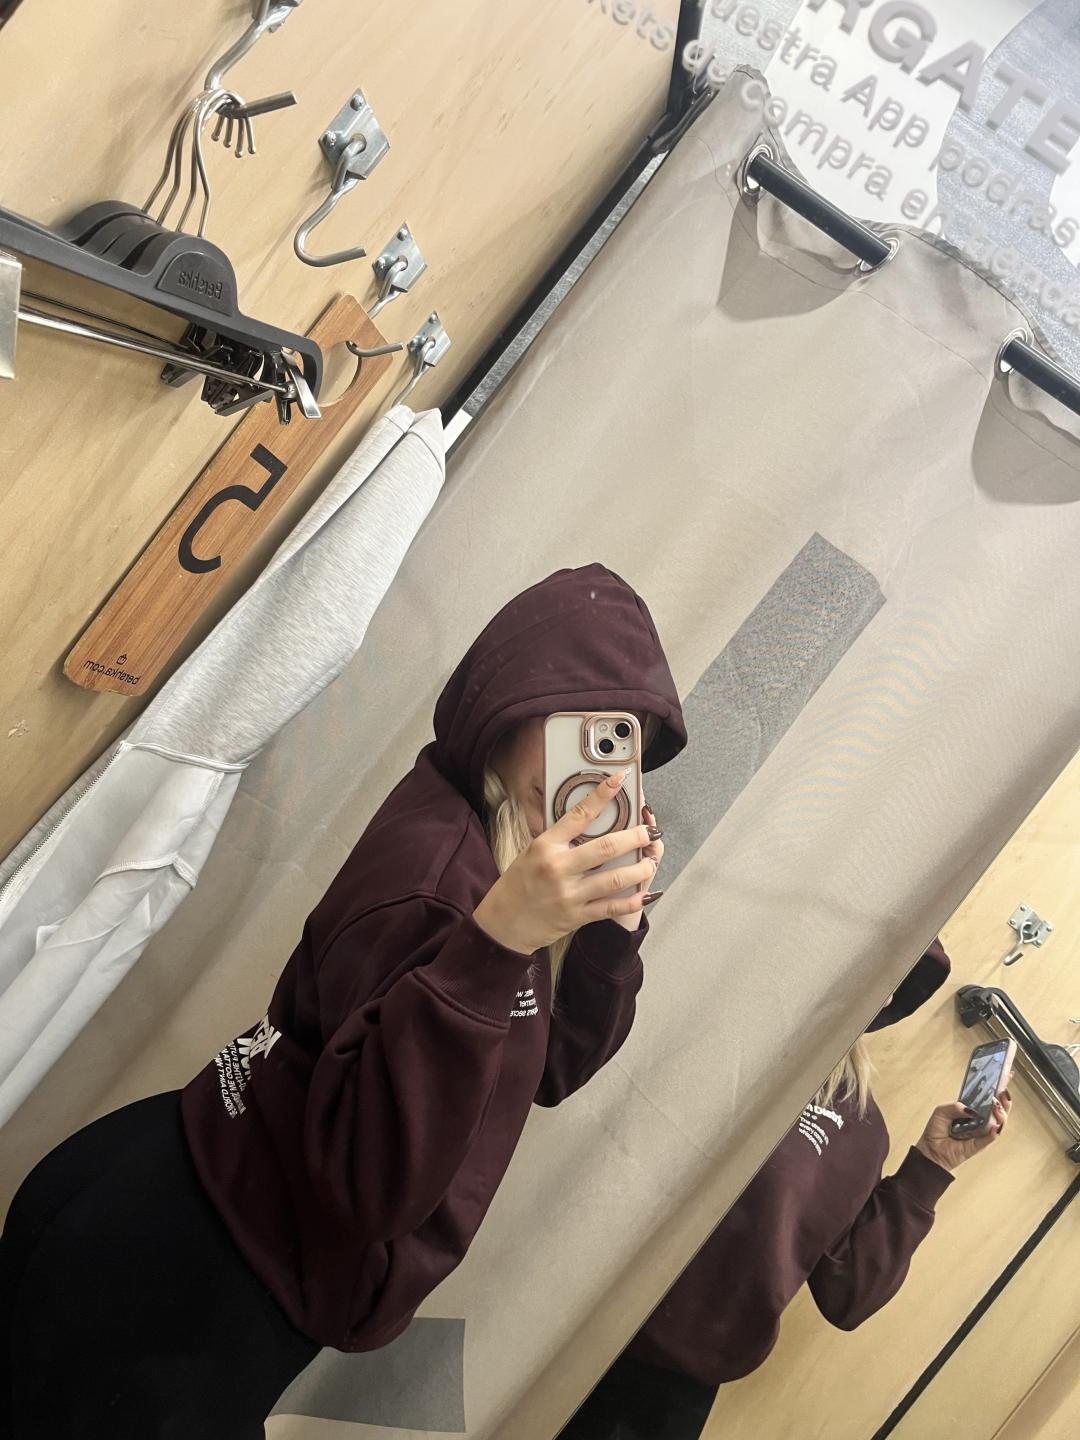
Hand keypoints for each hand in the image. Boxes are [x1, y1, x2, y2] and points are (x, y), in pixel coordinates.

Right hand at [472, 771, 662, 954]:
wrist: (503, 923)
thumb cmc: (518, 884)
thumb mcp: (532, 852)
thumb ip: (560, 838)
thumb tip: (590, 819)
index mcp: (545, 845)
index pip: (579, 814)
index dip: (602, 794)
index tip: (618, 780)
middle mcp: (558, 867)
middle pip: (607, 847)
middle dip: (636, 837)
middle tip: (650, 831)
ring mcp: (569, 893)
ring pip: (616, 878)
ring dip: (640, 868)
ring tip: (651, 860)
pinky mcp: (577, 916)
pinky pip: (612, 907)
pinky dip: (633, 900)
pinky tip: (646, 893)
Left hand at [915, 1090, 1011, 1172]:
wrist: (930, 1151)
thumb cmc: (936, 1130)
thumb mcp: (941, 1111)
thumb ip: (955, 1107)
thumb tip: (971, 1109)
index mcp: (972, 1110)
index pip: (988, 1096)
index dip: (999, 1086)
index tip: (1008, 1074)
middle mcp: (980, 1120)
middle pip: (999, 1109)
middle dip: (1005, 1100)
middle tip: (1003, 1091)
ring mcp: (982, 1132)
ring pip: (999, 1122)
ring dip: (1001, 1113)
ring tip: (996, 1105)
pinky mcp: (979, 1145)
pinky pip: (990, 1137)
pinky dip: (994, 1131)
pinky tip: (994, 1125)